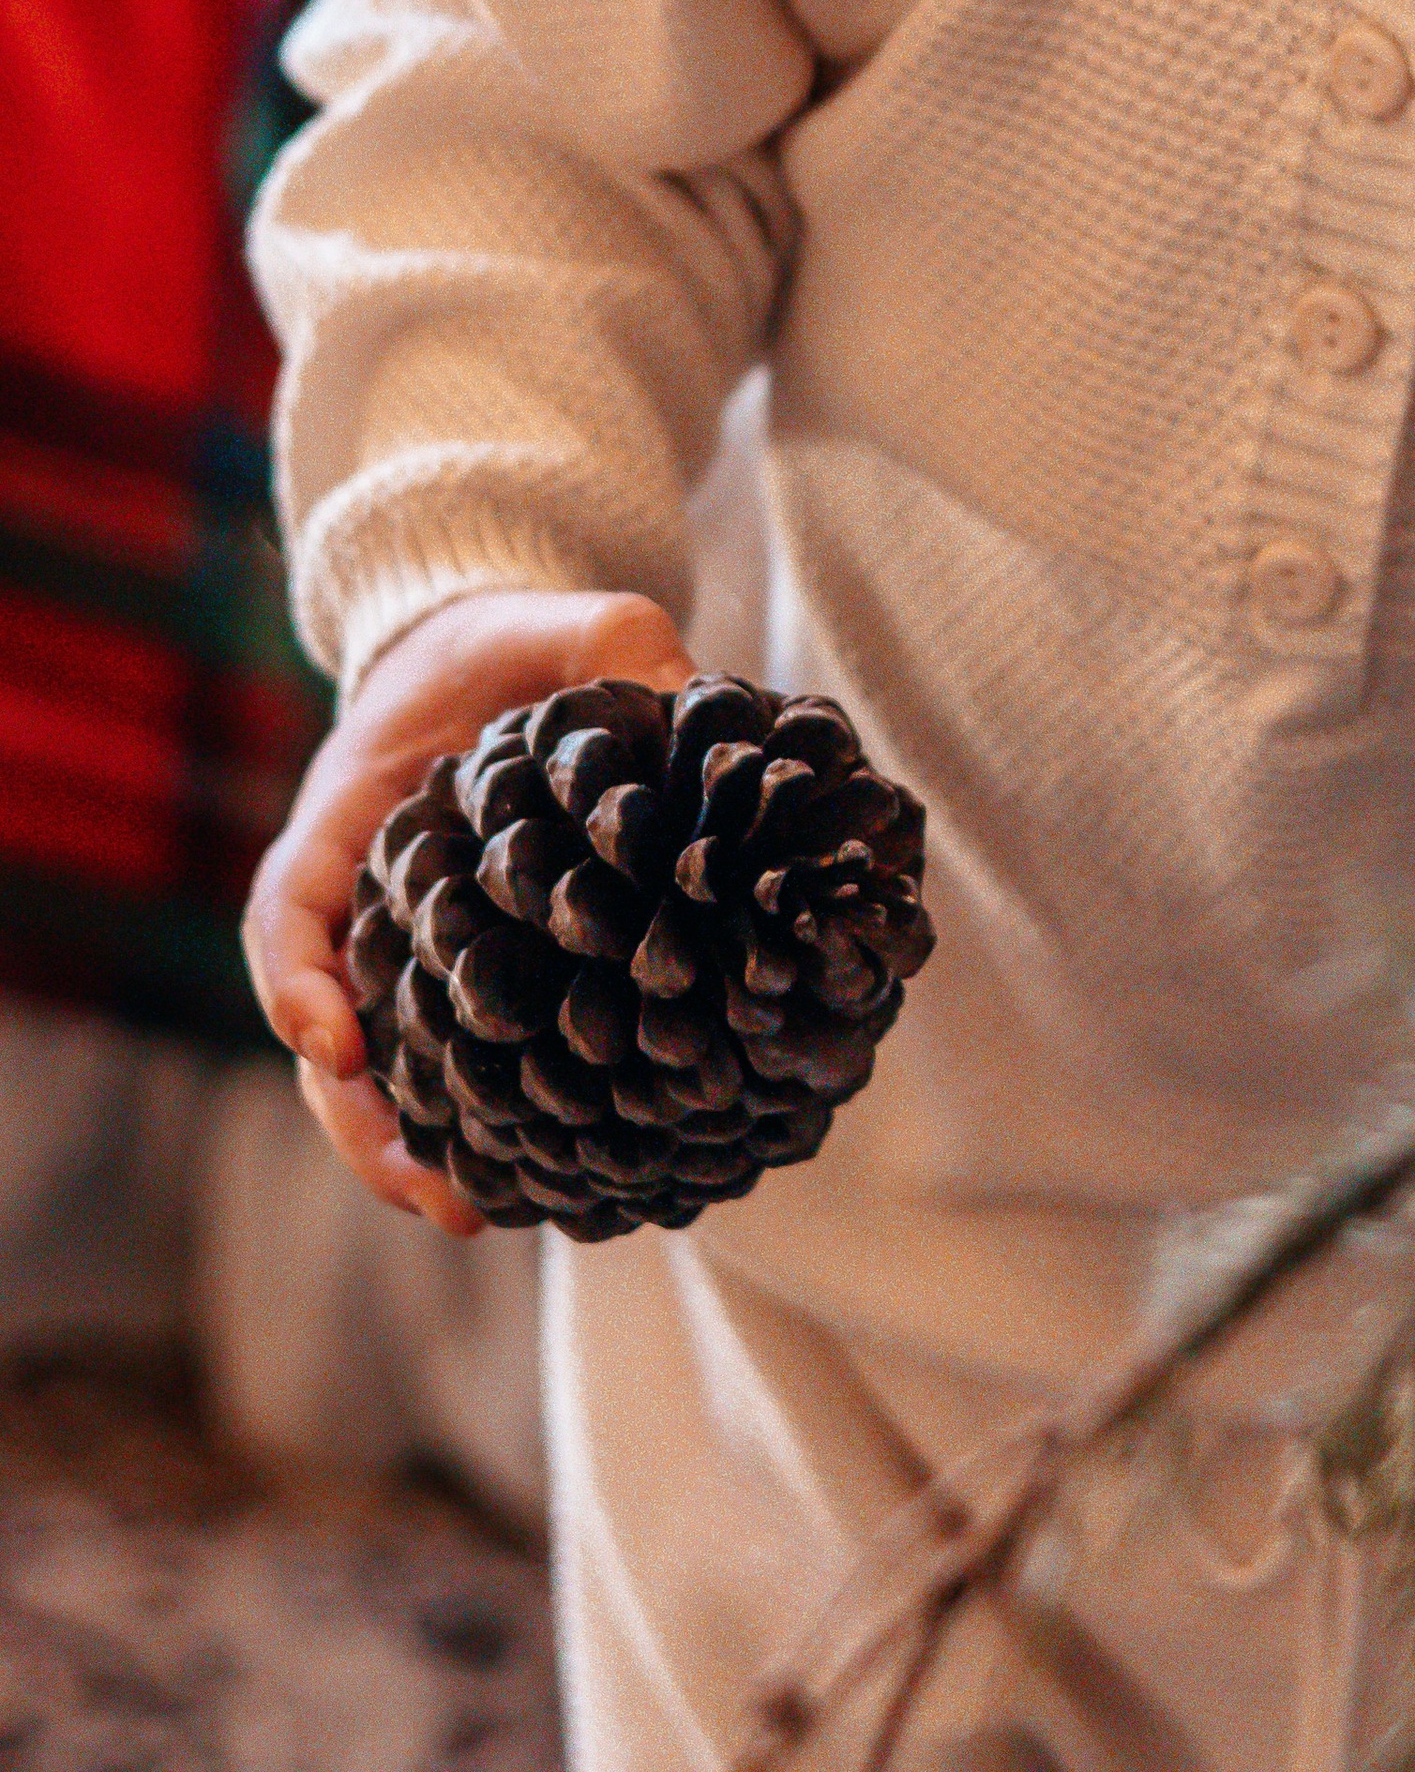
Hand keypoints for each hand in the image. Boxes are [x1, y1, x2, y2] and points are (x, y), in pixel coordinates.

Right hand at [243, 587, 695, 1236]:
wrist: (493, 656)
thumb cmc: (511, 643)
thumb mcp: (563, 623)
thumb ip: (618, 644)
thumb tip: (702, 711)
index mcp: (351, 814)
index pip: (292, 905)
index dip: (298, 980)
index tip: (334, 1042)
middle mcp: (358, 897)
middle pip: (322, 1026)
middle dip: (361, 1118)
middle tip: (432, 1188)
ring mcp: (399, 944)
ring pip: (372, 1068)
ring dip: (408, 1146)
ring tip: (473, 1213)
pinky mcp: (455, 973)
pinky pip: (439, 1055)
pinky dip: (466, 1117)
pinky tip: (529, 1173)